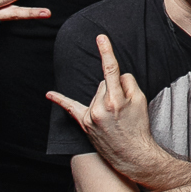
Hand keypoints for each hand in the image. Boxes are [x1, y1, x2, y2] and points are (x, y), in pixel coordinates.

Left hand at [46, 34, 166, 183]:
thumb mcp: (141, 101)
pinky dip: (60, 100)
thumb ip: (128, 83)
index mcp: (114, 100)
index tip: (100, 37)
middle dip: (114, 90)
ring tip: (116, 117)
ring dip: (104, 99)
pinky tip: (49, 94)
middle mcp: (99, 108)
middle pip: (104, 83)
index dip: (106, 51)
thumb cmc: (138, 127)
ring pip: (96, 94)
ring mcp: (90, 117)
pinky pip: (71, 109)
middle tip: (124, 108)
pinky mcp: (84, 124)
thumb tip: (116, 76)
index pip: (110, 70)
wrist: (133, 154)